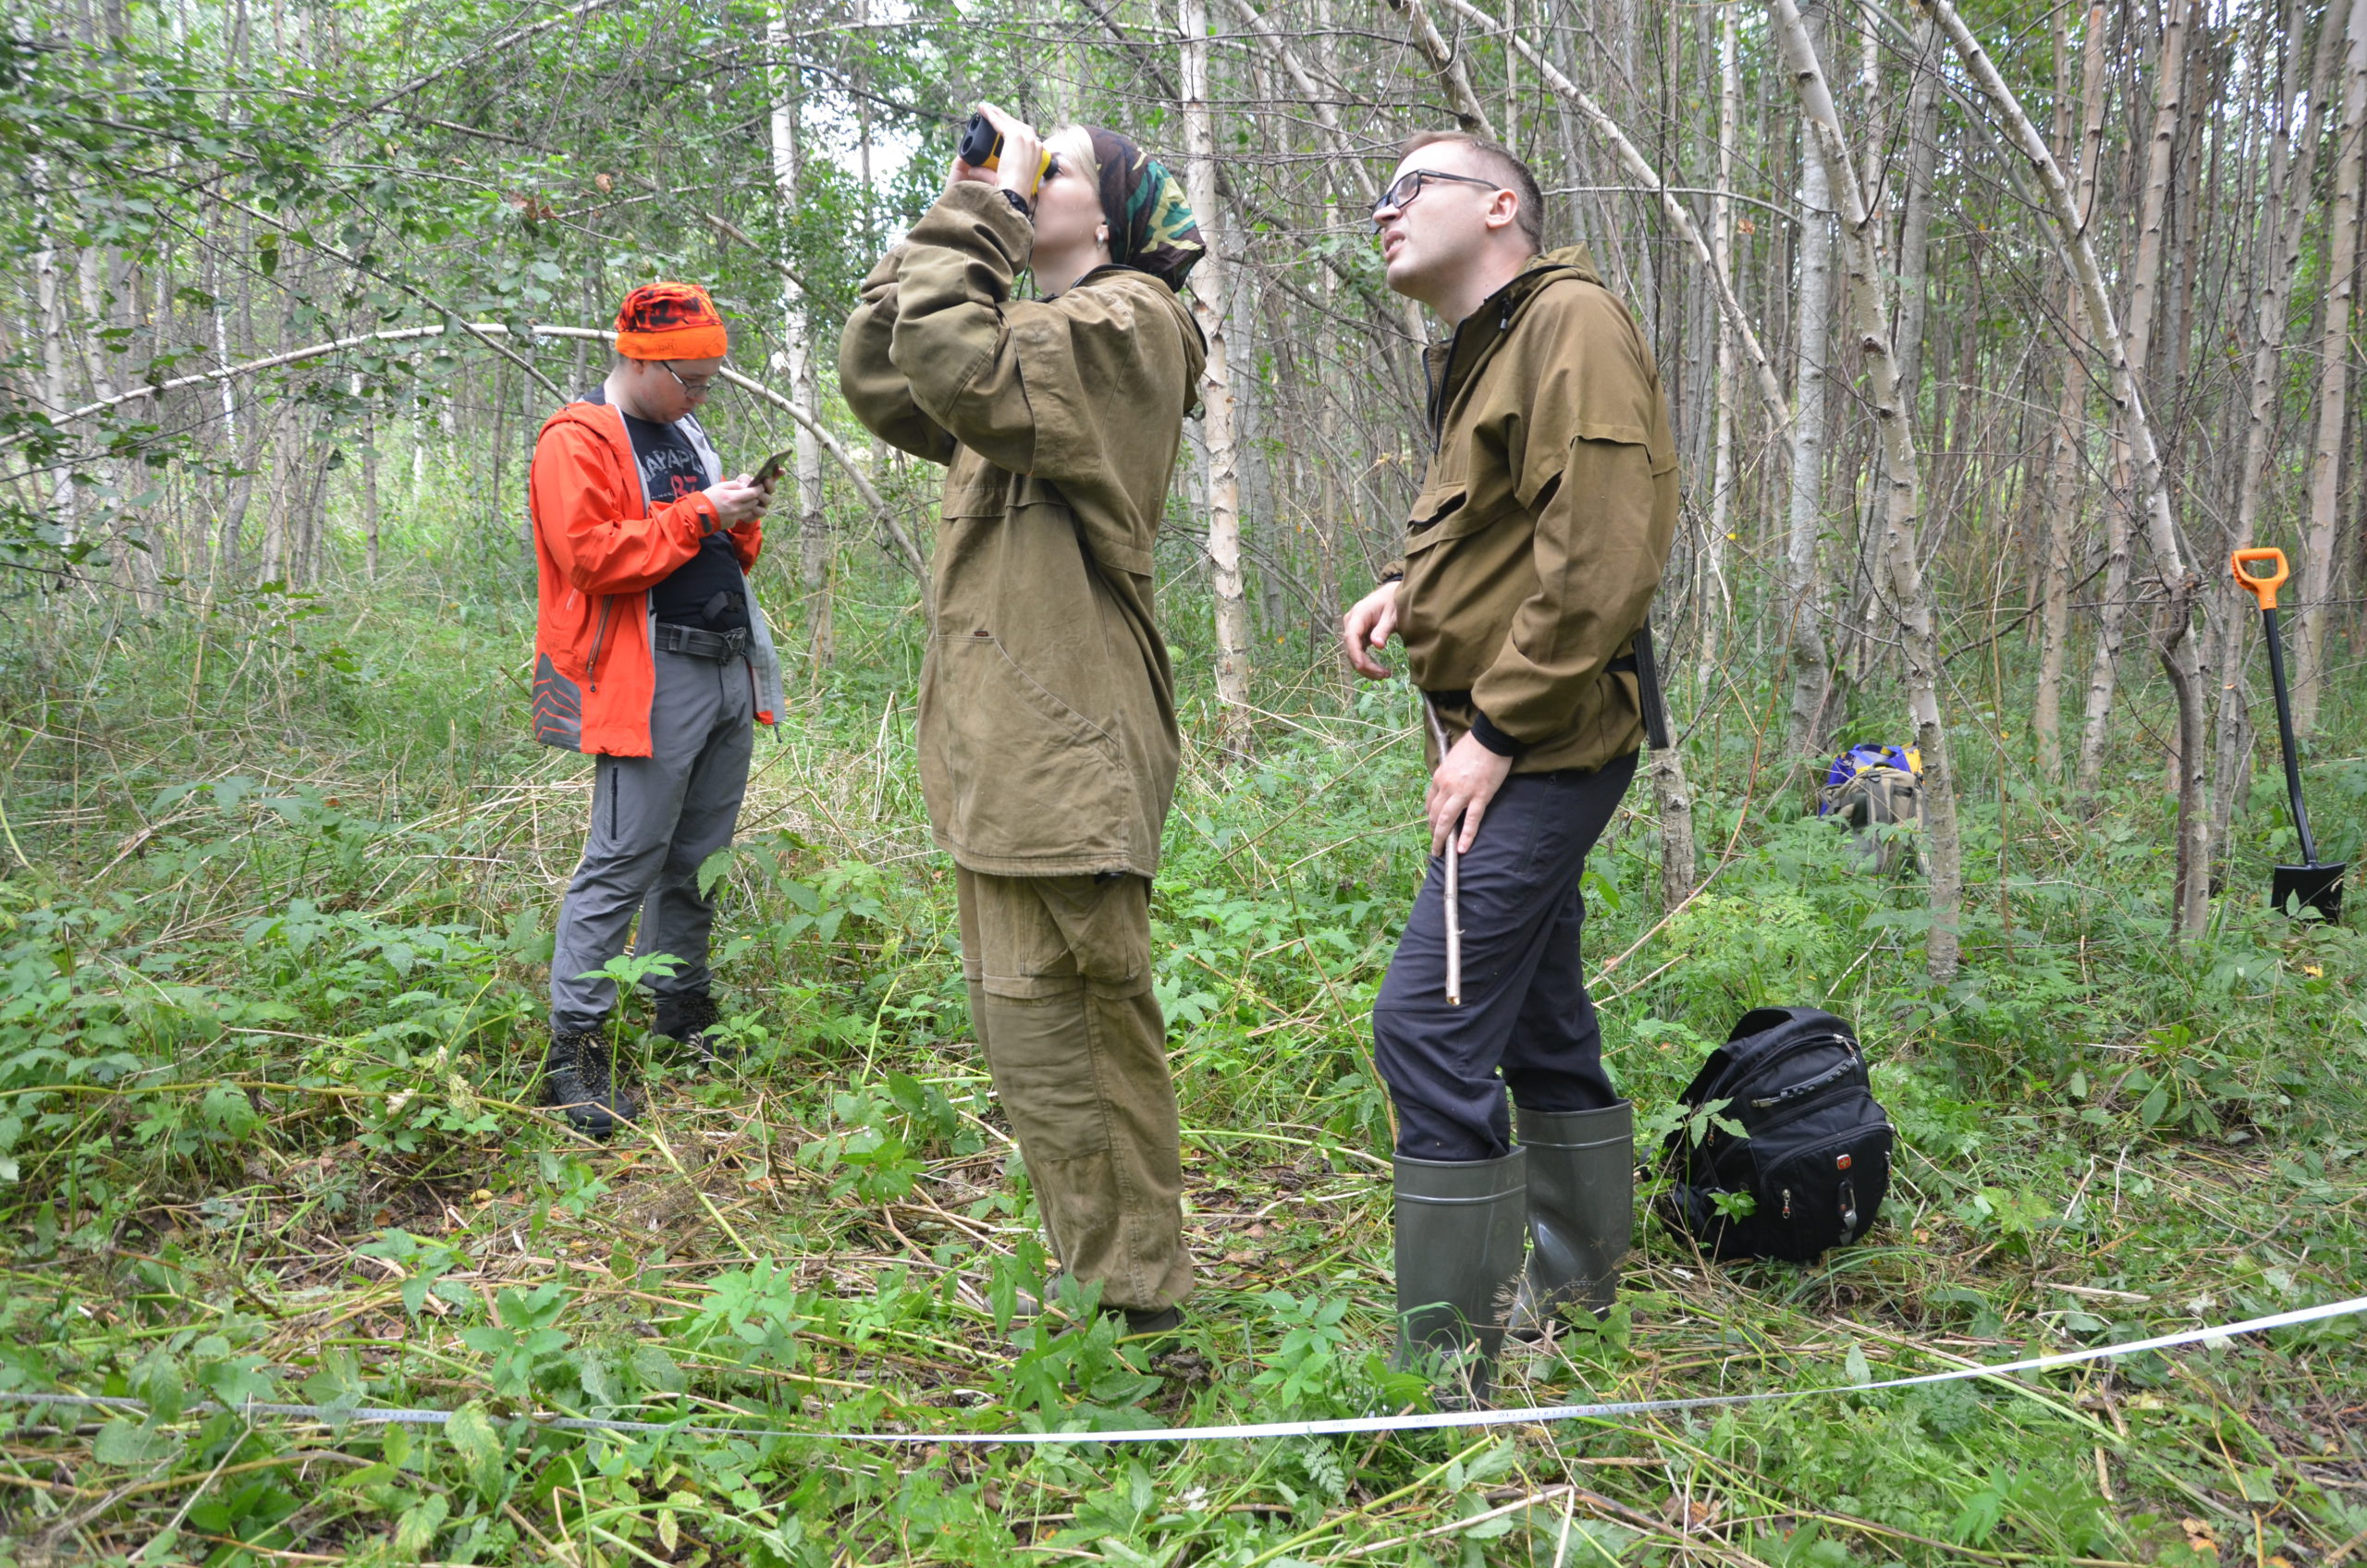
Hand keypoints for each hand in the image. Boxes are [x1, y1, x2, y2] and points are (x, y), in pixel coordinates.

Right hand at [704, 474, 767, 527]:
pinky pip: (742, 516)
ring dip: (750, 504)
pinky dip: (742, 512)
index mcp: (732, 497)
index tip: (760, 486)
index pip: (753, 493)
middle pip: (754, 502)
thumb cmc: (708, 498)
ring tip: (743, 500)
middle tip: (752, 492)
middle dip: (755, 497)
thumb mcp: (720, 486)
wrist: (697, 515)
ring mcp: (735, 517)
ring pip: (750, 510)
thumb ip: (735, 485)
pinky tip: (733, 509)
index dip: (759, 489)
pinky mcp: (733, 523)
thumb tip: (746, 484)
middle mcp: (736, 509)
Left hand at [975, 101, 1044, 201]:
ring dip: (997, 114)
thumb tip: (972, 170)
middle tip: (991, 113)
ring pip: (1009, 122)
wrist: (1015, 193)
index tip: (1001, 125)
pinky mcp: (1016, 137)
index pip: (1026, 136)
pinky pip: (1001, 123)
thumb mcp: (1003, 180)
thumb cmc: (1012, 192)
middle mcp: (1036, 145)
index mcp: (1038, 155)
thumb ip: (988, 173)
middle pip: (1018, 126)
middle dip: (1004, 118)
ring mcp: (1027, 140)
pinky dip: (991, 116)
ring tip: (985, 109)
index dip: (1012, 129)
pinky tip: (983, 111)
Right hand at [1341, 580, 1400, 678]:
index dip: (1355, 653)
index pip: (1351, 636)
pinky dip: (1368, 663)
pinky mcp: (1358, 636)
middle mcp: (1351, 622)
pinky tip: (1381, 671)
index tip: (1362, 666)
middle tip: (1384, 675)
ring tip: (1385, 674)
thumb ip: (1384, 629)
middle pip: (1351, 649)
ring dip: (1367, 667)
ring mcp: (1353, 630)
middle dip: (1365, 665)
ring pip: (1354, 654)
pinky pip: (1359, 653)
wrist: (1391, 594)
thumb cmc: (1394, 601)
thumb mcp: (1393, 614)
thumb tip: (1378, 646)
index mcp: (1358, 614)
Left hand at [1426, 731, 1512, 855]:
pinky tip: (1462, 849)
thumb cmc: (1473, 745)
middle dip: (1433, 832)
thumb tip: (1448, 785)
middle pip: (1435, 814)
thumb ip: (1448, 774)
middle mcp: (1447, 786)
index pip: (1430, 803)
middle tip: (1435, 845)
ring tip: (1441, 852)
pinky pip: (1471, 820)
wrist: (1491, 737)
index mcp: (1439, 777)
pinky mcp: (1481, 796)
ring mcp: (1463, 792)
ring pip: (1447, 820)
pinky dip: (1466, 836)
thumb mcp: (1452, 758)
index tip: (1433, 826)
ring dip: (1442, 838)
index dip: (1430, 818)